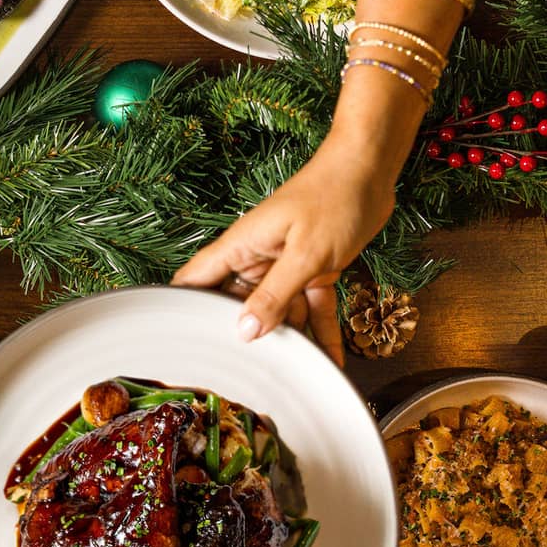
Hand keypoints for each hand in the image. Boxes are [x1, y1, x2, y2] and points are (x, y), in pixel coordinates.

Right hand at [171, 134, 394, 365]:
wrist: (372, 169)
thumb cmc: (333, 197)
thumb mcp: (305, 254)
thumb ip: (274, 295)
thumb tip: (244, 331)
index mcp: (242, 246)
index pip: (196, 279)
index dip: (182, 307)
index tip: (175, 341)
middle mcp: (258, 257)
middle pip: (239, 304)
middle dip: (243, 337)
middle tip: (244, 376)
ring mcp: (286, 264)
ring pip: (279, 311)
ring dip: (291, 340)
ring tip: (296, 377)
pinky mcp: (314, 268)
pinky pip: (312, 306)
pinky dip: (323, 330)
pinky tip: (331, 360)